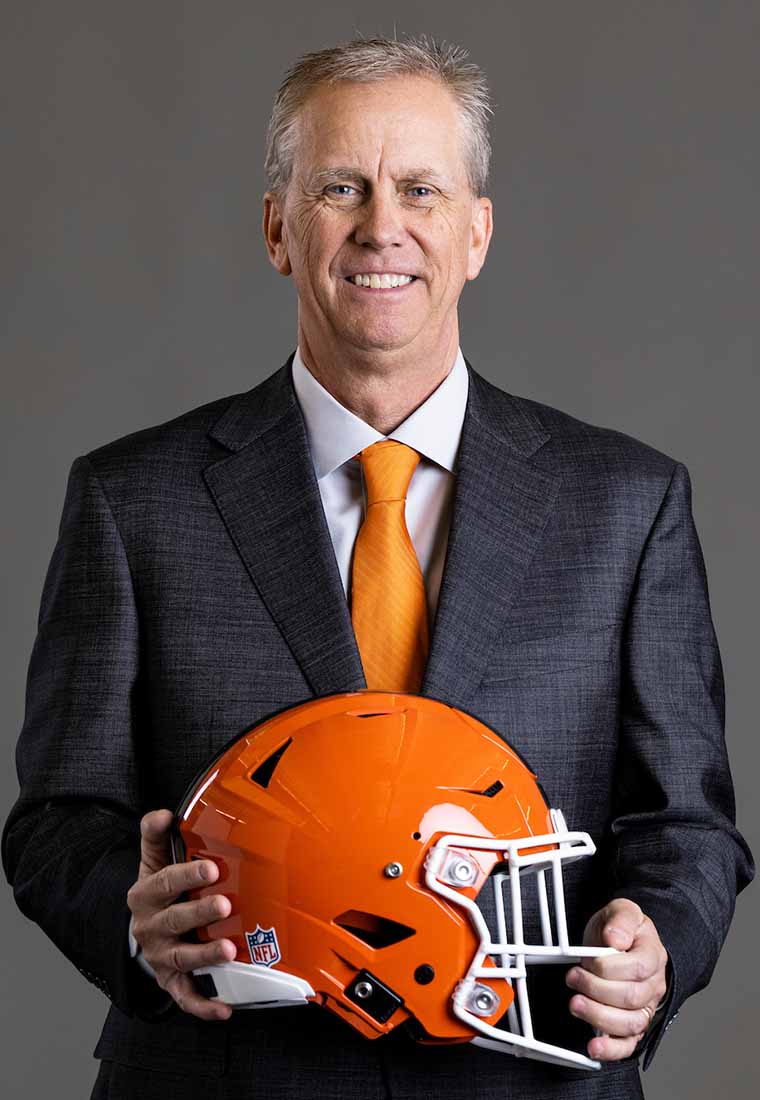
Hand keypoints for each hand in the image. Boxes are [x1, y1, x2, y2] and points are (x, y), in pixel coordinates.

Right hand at [127, 808, 235, 1020]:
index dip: (188, 875)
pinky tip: (225, 1009)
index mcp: (145, 895)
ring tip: (230, 951)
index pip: (165, 883)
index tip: (213, 868)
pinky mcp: (171, 980)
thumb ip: (156, 835)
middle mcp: (150, 928)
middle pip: (175, 920)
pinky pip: (186, 996)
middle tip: (224, 904)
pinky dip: (204, 1005)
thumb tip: (163, 814)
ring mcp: (161, 956)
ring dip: (207, 956)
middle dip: (201, 913)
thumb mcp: (152, 860)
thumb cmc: (158, 889)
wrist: (142, 929)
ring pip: (183, 958)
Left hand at [565, 898, 668, 1061]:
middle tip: (573, 977)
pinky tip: (593, 1047)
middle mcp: (653, 985)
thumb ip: (621, 918)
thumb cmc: (618, 929)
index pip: (638, 967)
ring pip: (630, 1024)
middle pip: (631, 997)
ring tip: (576, 1003)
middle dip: (596, 989)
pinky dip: (611, 1050)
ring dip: (598, 1016)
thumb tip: (615, 938)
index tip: (587, 959)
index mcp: (653, 955)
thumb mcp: (621, 909)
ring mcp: (645, 1007)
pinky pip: (628, 1045)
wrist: (617, 941)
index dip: (608, 966)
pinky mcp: (632, 1025)